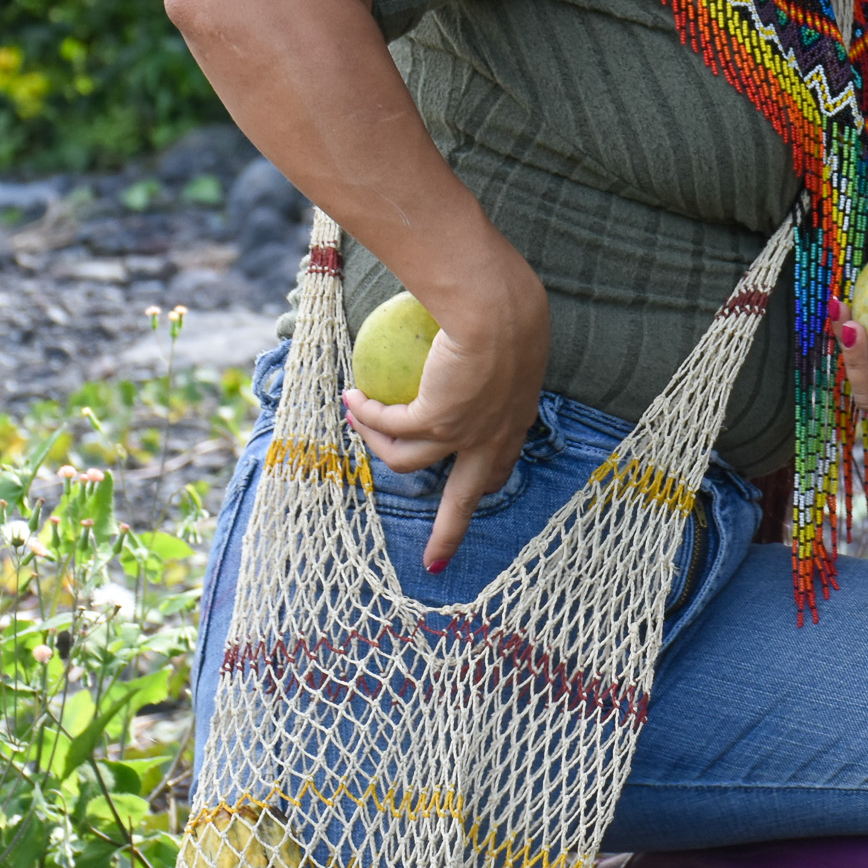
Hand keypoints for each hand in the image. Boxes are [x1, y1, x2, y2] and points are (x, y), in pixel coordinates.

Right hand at [342, 252, 549, 573]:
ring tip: (357, 417)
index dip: (486, 481)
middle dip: (450, 534)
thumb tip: (468, 332)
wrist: (498, 308)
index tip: (477, 492)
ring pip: (407, 461)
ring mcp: (462, 433)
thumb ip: (491, 348)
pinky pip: (388, 426)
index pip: (501, 463)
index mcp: (515, 419)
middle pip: (467, 498)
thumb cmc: (508, 305)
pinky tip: (352, 397)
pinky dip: (367, 415)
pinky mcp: (433, 421)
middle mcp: (491, 435)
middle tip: (435, 562)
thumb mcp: (511, 331)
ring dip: (376, 443)